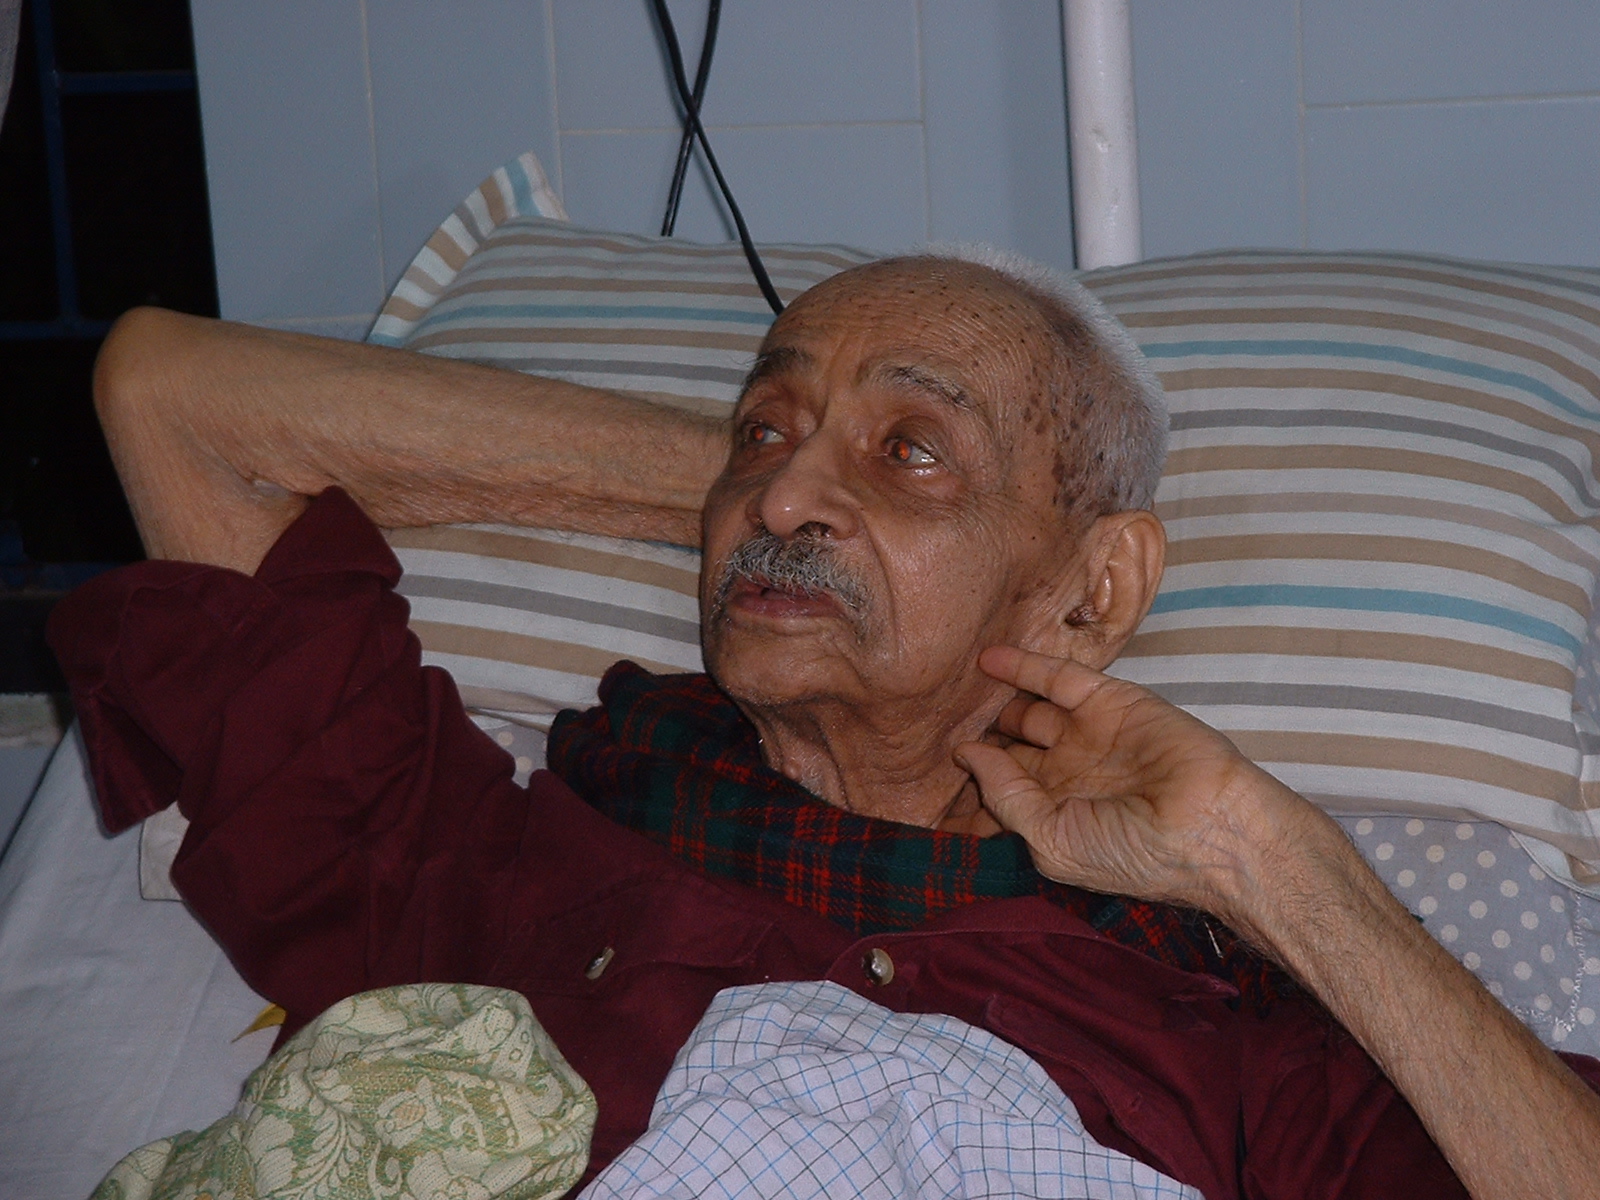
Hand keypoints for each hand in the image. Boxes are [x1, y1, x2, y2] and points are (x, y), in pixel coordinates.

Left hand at [956, 645, 1302, 919]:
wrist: (1209, 829)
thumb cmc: (1131, 853)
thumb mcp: (1052, 840)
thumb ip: (1006, 797)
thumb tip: (968, 755)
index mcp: (1053, 815)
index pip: (997, 793)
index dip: (964, 781)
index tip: (916, 768)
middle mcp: (1067, 774)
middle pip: (1007, 746)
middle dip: (973, 734)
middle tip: (925, 716)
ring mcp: (1088, 736)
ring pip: (1027, 709)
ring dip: (992, 699)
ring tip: (949, 683)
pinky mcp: (1109, 701)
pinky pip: (1057, 678)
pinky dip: (1023, 666)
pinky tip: (986, 658)